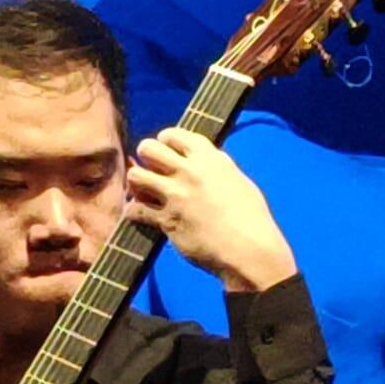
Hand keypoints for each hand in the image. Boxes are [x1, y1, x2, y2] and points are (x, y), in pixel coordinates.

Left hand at [124, 127, 299, 291]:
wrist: (249, 249)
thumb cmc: (251, 218)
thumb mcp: (237, 181)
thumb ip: (216, 168)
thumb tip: (205, 161)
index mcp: (210, 158)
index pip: (174, 134)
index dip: (165, 142)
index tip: (165, 152)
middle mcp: (190, 172)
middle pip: (148, 148)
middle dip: (145, 158)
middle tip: (151, 171)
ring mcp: (176, 195)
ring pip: (136, 176)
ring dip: (136, 184)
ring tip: (143, 193)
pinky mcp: (167, 220)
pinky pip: (135, 209)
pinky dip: (133, 213)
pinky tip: (139, 216)